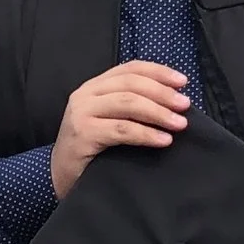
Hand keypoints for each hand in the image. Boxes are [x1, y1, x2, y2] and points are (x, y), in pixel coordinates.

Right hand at [50, 63, 190, 197]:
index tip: (183, 82)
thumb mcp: (109, 119)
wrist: (58, 175)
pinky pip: (122, 130)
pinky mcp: (83, 134)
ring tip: (180, 124)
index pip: (130, 68)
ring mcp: (82, 112)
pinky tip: (164, 141)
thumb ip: (131, 107)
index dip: (159, 72)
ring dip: (158, 113)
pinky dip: (146, 134)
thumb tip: (173, 104)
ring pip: (128, 103)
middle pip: (131, 84)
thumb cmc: (91, 149)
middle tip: (185, 106)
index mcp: (95, 85)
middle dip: (163, 93)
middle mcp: (86, 93)